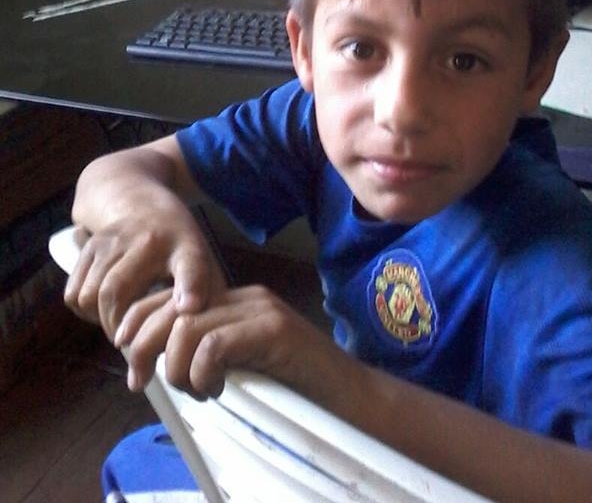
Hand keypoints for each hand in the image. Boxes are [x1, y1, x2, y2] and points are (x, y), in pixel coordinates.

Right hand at [63, 212, 225, 340]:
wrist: (142, 203)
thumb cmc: (178, 247)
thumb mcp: (203, 265)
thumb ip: (205, 303)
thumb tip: (202, 360)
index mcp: (186, 246)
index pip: (190, 265)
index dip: (190, 287)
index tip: (189, 308)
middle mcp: (148, 238)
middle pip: (117, 293)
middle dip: (120, 329)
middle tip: (133, 350)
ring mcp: (113, 239)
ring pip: (91, 296)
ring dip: (103, 322)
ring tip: (122, 328)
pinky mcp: (90, 245)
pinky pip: (74, 294)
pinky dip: (86, 311)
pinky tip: (107, 309)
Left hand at [118, 284, 338, 398]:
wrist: (350, 400)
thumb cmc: (294, 393)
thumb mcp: (237, 372)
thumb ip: (205, 360)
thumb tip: (152, 368)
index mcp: (234, 303)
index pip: (169, 299)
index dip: (140, 329)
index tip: (134, 372)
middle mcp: (245, 297)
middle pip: (170, 308)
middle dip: (145, 348)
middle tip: (144, 383)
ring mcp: (261, 309)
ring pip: (187, 326)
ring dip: (177, 368)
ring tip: (198, 392)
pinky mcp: (274, 329)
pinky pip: (214, 343)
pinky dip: (202, 372)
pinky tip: (216, 390)